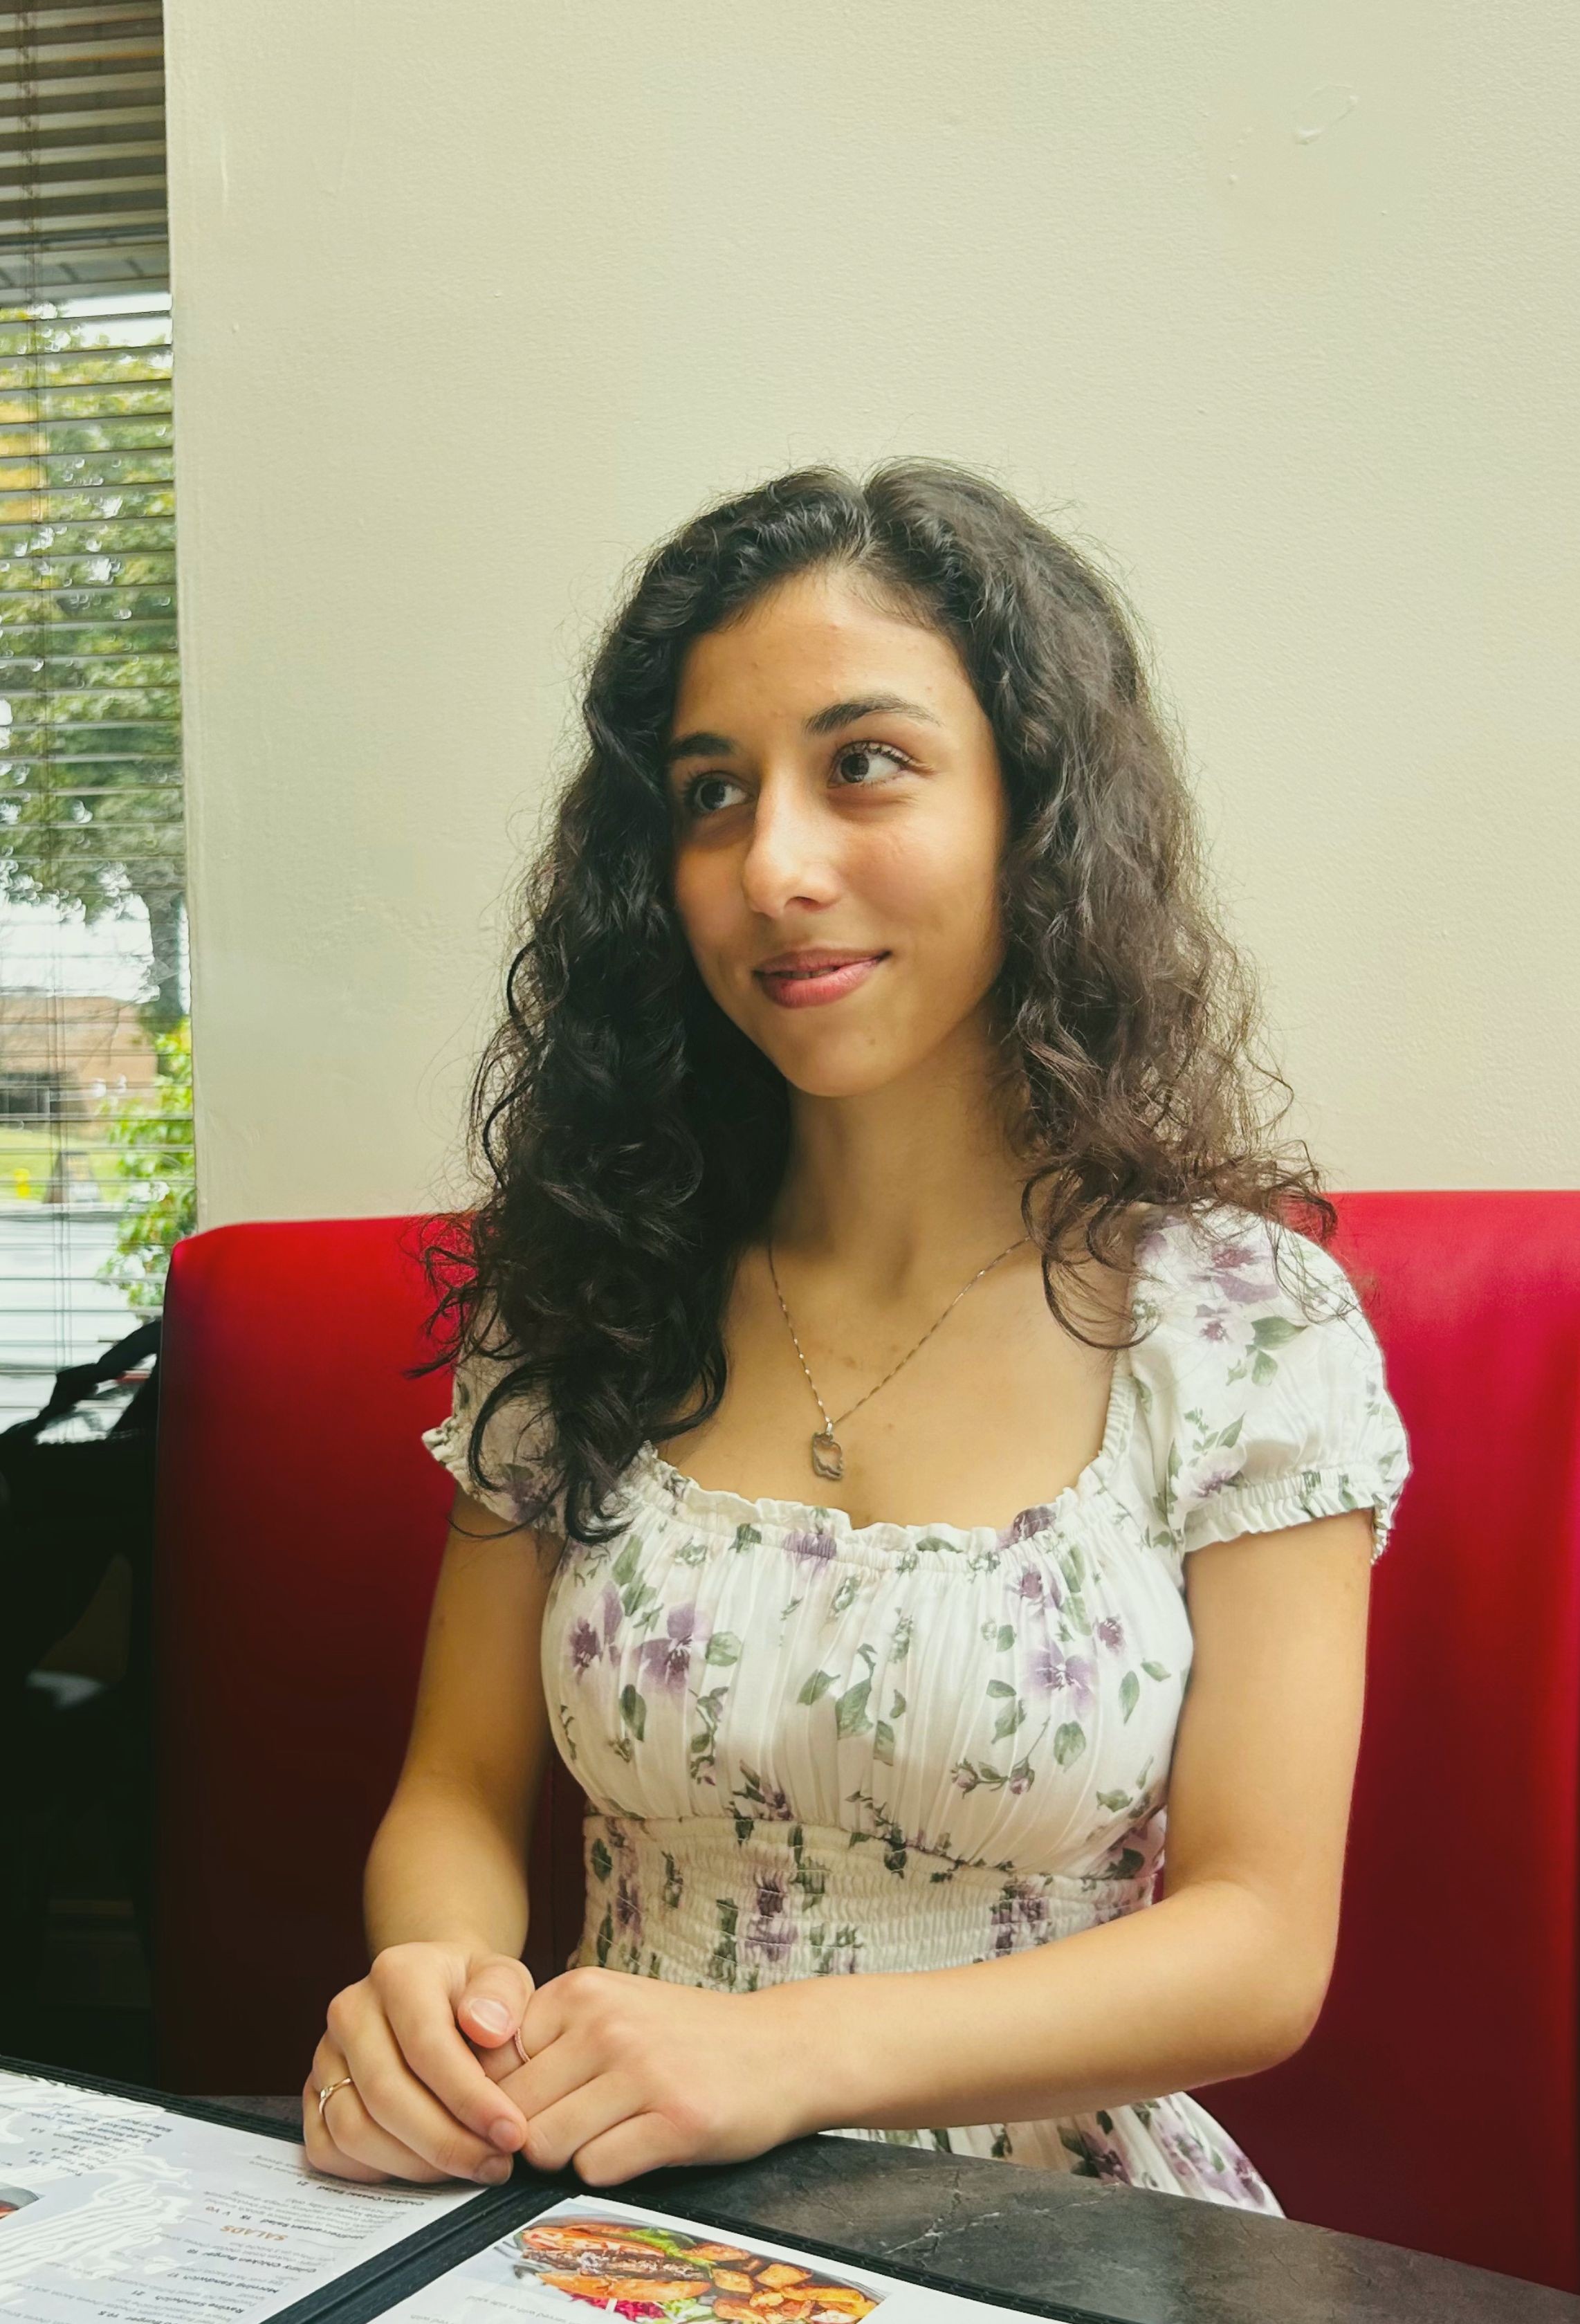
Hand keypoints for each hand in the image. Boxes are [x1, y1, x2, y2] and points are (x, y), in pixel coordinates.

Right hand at [303, 1942, 534, 2184]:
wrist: (434, 1993)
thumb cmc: (473, 1993)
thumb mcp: (502, 1977)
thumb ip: (504, 1994)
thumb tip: (489, 2029)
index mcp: (397, 1973)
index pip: (427, 2045)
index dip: (470, 2098)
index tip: (512, 2133)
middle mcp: (350, 2010)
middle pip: (385, 2095)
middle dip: (446, 2142)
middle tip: (495, 2164)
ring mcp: (325, 2054)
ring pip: (353, 2129)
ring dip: (415, 2164)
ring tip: (468, 2166)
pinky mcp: (313, 2093)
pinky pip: (329, 2149)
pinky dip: (375, 2171)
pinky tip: (423, 2169)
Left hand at [477, 1965, 810, 2184]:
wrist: (784, 2047)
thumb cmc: (687, 2036)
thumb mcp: (614, 2007)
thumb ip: (550, 2037)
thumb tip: (474, 2091)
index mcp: (583, 1991)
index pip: (491, 2062)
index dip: (499, 2097)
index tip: (530, 2105)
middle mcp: (608, 2024)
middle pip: (513, 2111)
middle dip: (529, 2136)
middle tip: (571, 2129)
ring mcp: (644, 2071)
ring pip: (548, 2145)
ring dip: (568, 2155)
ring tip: (606, 2134)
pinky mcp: (677, 2121)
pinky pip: (598, 2170)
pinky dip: (609, 2170)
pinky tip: (641, 2143)